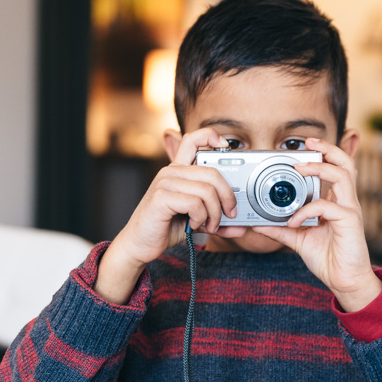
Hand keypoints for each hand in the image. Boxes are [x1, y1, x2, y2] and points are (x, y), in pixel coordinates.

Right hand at [95, 128, 244, 303]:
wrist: (139, 245)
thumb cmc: (165, 228)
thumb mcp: (197, 220)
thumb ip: (217, 219)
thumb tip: (242, 226)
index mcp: (178, 171)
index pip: (193, 139)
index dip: (212, 136)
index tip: (227, 147)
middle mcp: (171, 172)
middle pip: (212, 172)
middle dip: (228, 196)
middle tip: (229, 214)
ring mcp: (164, 183)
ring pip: (206, 190)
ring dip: (214, 213)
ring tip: (209, 225)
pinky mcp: (161, 198)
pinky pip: (194, 203)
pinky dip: (200, 218)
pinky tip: (193, 225)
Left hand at [252, 137, 381, 311]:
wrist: (344, 281)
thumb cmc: (328, 258)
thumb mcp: (298, 239)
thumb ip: (280, 229)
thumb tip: (258, 223)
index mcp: (336, 202)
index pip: (335, 169)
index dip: (323, 155)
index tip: (303, 148)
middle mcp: (346, 202)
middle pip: (346, 163)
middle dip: (328, 148)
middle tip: (308, 143)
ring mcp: (350, 210)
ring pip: (343, 175)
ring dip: (319, 168)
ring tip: (299, 168)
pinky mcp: (350, 222)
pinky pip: (327, 206)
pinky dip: (306, 210)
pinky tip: (293, 221)